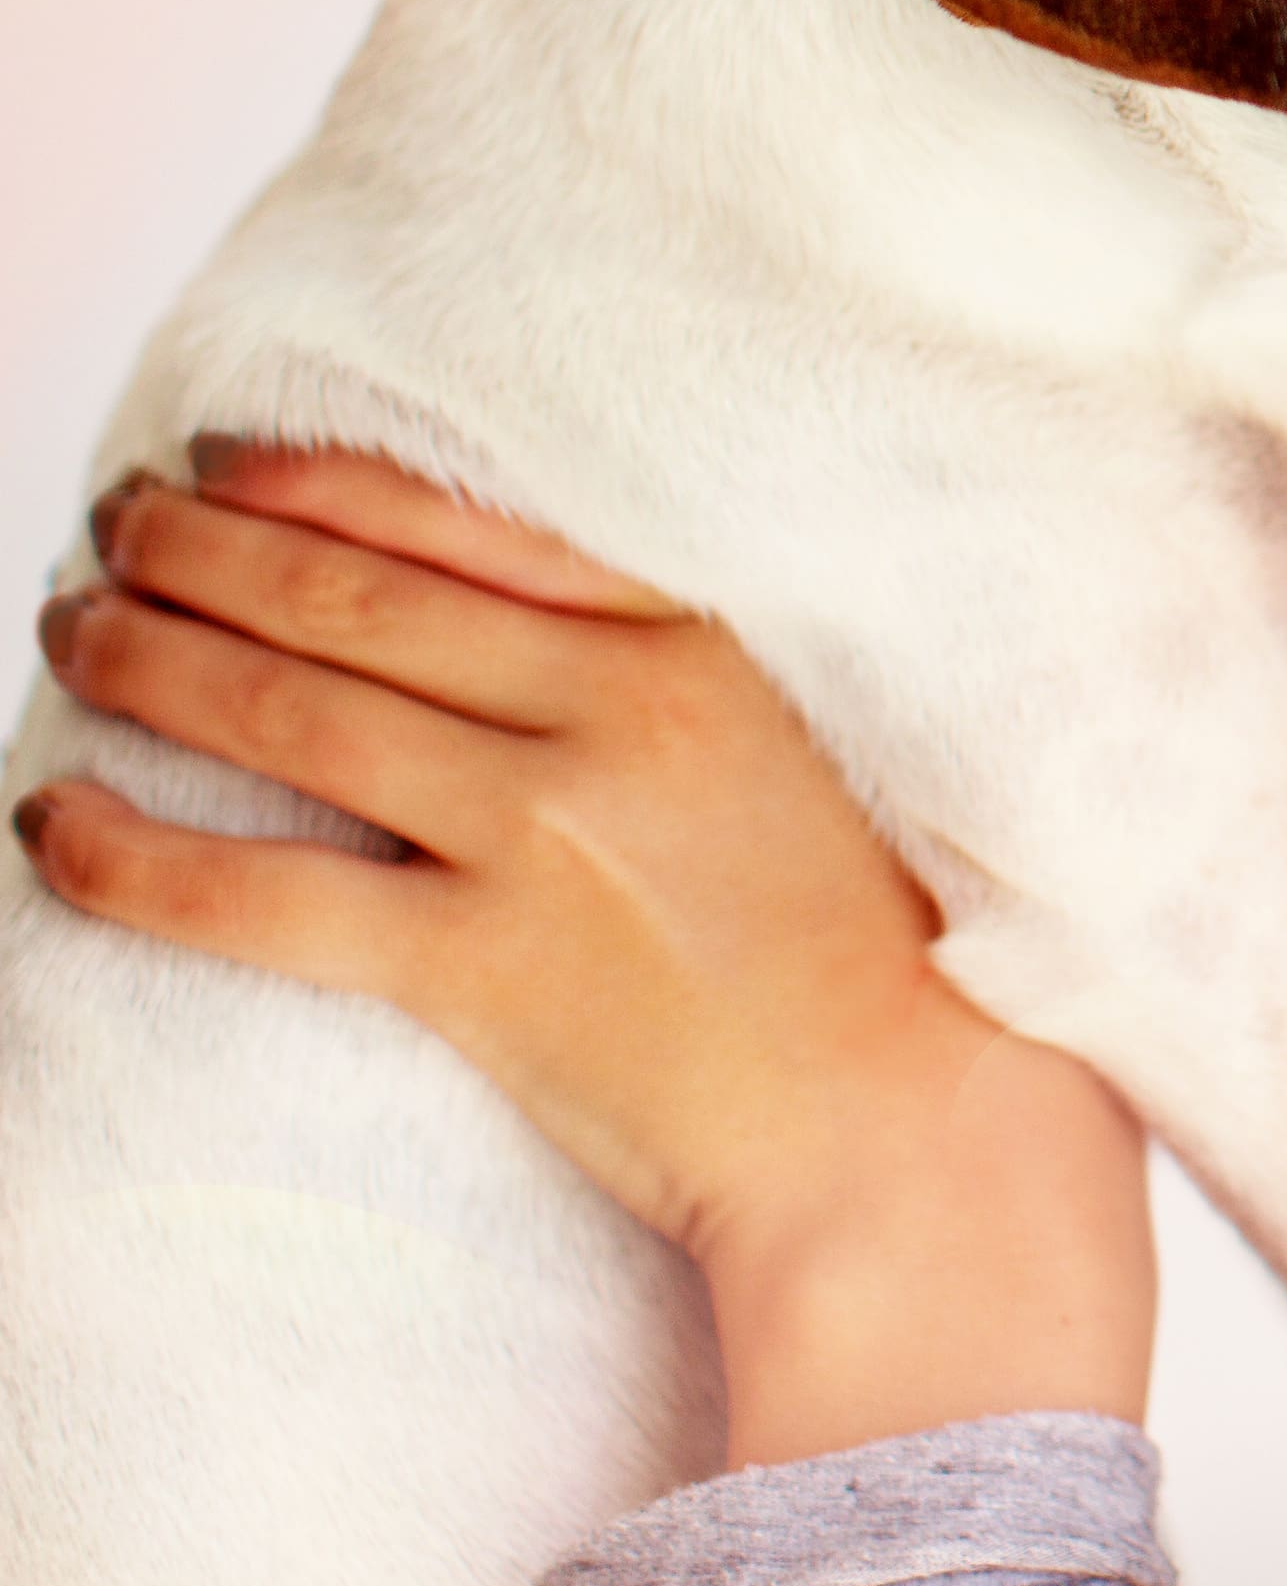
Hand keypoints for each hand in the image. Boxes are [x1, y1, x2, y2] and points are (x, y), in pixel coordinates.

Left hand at [21, 443, 1152, 1466]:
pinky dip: (137, 855)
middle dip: (201, 552)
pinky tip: (59, 823)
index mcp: (697, 646)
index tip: (228, 464)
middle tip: (112, 526)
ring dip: (150, 662)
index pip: (461, 527)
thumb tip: (501, 634)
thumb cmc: (870, 951)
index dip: (320, 486)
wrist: (904, 1121)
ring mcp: (542, 838)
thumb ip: (669, 675)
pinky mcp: (482, 969)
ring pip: (289, 714)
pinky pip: (259, 894)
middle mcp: (611, 715)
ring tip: (72, 633)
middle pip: (352, 602)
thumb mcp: (799, 749)